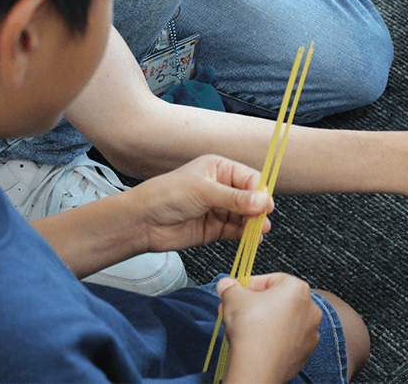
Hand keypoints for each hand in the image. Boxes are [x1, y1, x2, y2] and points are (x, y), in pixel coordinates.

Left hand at [128, 155, 274, 253]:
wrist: (141, 222)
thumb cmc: (165, 196)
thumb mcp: (203, 191)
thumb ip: (234, 198)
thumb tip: (263, 201)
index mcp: (219, 168)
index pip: (250, 178)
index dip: (260, 191)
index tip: (266, 205)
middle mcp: (221, 187)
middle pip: (251, 198)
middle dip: (258, 209)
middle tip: (262, 220)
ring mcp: (219, 209)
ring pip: (246, 216)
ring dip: (254, 223)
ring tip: (259, 231)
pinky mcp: (215, 229)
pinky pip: (237, 231)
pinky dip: (246, 235)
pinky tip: (252, 238)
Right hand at [217, 273, 321, 383]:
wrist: (257, 367)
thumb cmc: (251, 328)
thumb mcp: (232, 297)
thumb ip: (229, 287)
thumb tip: (226, 284)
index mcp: (298, 288)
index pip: (271, 280)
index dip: (250, 286)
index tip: (238, 293)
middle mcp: (310, 308)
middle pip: (279, 301)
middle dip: (257, 305)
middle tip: (239, 311)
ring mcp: (310, 332)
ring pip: (284, 322)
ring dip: (266, 322)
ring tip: (247, 330)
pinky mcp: (305, 352)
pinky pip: (287, 341)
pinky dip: (274, 340)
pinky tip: (258, 345)